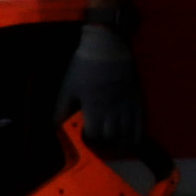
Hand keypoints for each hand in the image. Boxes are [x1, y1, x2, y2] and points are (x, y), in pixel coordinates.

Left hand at [59, 22, 153, 167]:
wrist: (107, 46)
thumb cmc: (82, 68)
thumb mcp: (67, 88)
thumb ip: (60, 110)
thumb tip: (54, 128)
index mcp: (93, 105)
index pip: (94, 135)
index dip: (89, 143)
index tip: (85, 143)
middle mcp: (113, 107)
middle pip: (113, 137)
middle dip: (106, 147)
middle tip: (100, 149)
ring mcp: (128, 103)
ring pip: (129, 132)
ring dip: (123, 144)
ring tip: (116, 150)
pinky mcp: (138, 98)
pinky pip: (141, 121)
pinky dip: (137, 134)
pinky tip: (132, 141)